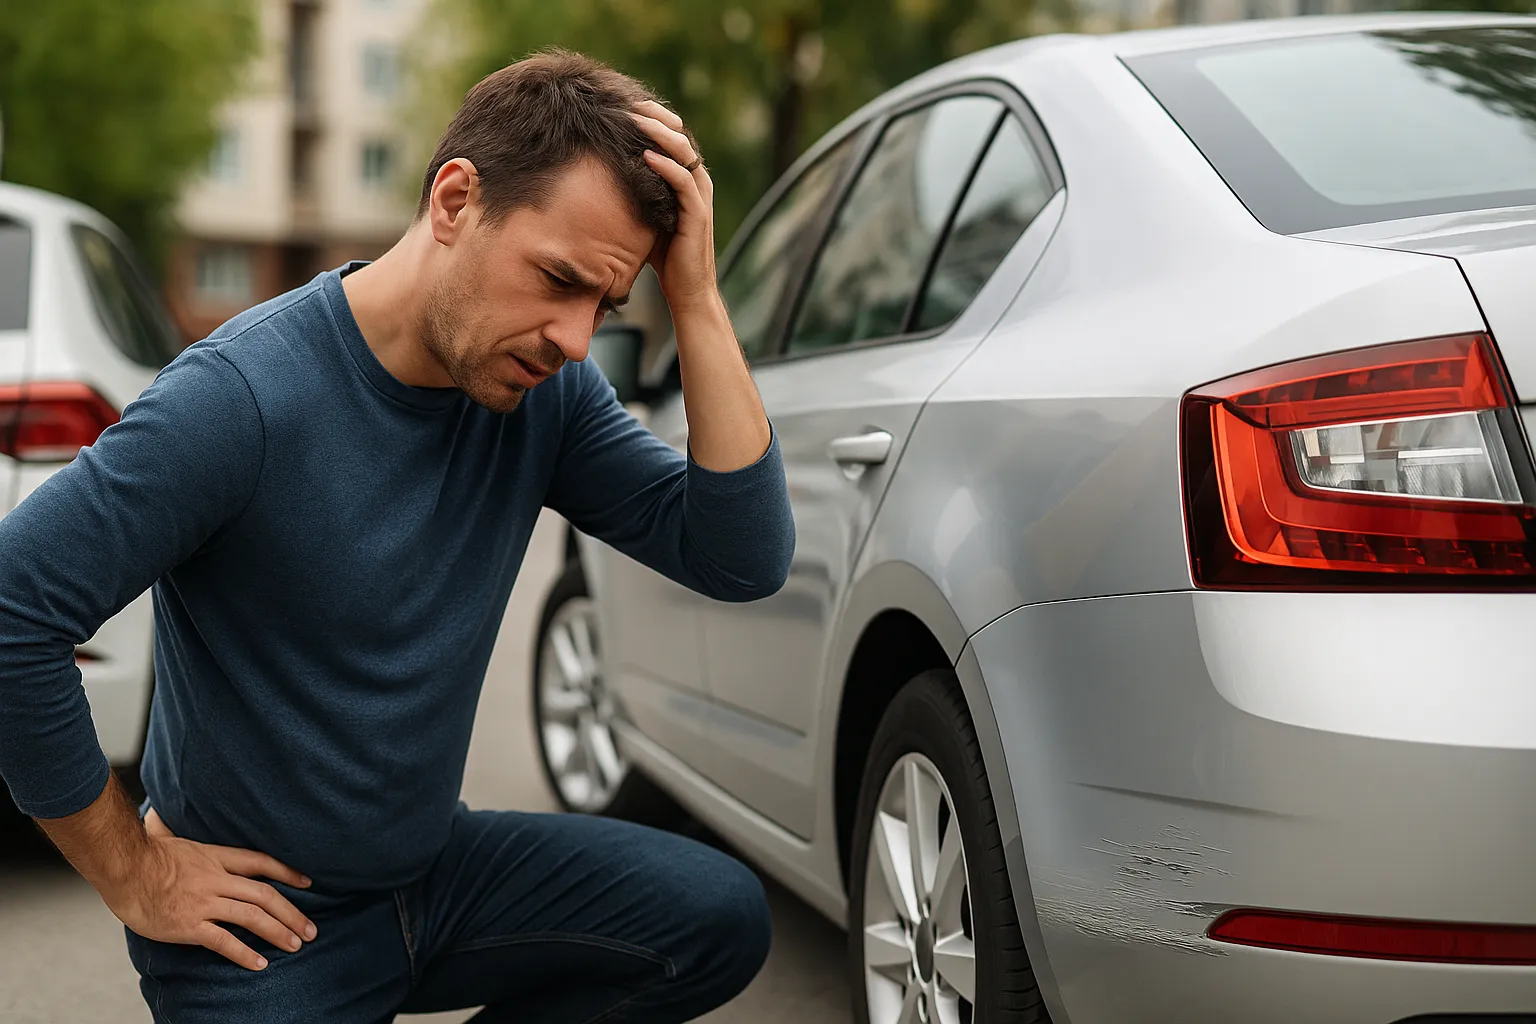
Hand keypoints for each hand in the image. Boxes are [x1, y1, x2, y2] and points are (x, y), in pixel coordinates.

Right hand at [105, 808, 316, 970]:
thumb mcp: (173, 838)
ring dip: (278, 932)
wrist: (121, 867)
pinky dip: (245, 953)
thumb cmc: (142, 854)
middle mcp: (216, 880)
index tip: (307, 882)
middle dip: (292, 913)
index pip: (261, 862)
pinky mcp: (189, 925)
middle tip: (311, 929)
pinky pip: (224, 941)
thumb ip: (184, 838)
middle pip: (265, 894)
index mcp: (215, 858)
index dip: (287, 872)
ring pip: (252, 917)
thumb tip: (171, 822)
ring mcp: (204, 902)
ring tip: (296, 945)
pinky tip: (260, 964)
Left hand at [632, 101, 718, 314]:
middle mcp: (697, 182)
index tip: (624, 106)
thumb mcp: (646, 215)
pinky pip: (683, 181)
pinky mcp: (698, 214)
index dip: (651, 119)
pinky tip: (644, 155)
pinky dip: (665, 165)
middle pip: (679, 136)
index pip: (672, 138)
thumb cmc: (664, 255)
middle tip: (627, 103)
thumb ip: (636, 192)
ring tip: (634, 119)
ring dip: (658, 133)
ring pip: (684, 152)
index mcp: (686, 180)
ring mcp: (700, 197)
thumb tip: (601, 175)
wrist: (687, 291)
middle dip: (654, 117)